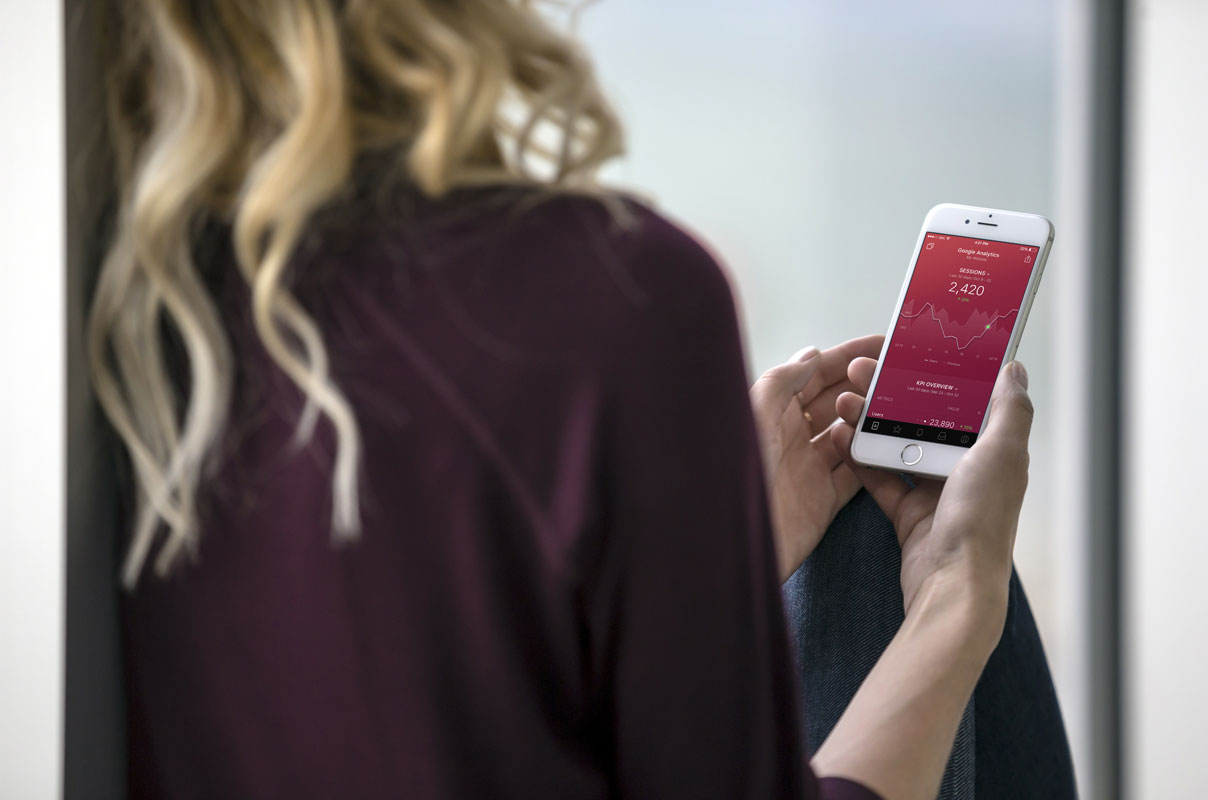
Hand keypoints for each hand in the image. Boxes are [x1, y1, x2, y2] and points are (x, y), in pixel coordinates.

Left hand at [750, 335, 883, 580]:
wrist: (727, 543)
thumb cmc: (731, 475)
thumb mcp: (754, 413)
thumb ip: (783, 381)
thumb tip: (811, 354)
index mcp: (772, 410)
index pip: (816, 374)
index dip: (848, 357)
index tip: (882, 344)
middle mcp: (791, 436)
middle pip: (837, 402)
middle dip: (866, 385)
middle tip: (902, 374)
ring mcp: (809, 468)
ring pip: (851, 436)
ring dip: (873, 421)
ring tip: (903, 405)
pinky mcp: (823, 500)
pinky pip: (856, 475)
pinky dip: (874, 460)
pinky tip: (892, 445)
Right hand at [829, 358, 1033, 633]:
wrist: (950, 586)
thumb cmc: (981, 523)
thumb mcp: (1002, 454)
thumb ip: (1009, 410)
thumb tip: (1015, 370)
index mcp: (993, 452)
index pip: (967, 401)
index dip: (941, 375)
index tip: (914, 351)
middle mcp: (967, 470)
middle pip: (926, 419)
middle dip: (895, 392)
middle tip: (865, 371)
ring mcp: (936, 492)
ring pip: (900, 444)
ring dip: (872, 420)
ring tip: (847, 400)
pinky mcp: (908, 513)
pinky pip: (882, 477)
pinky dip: (863, 458)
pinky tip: (844, 437)